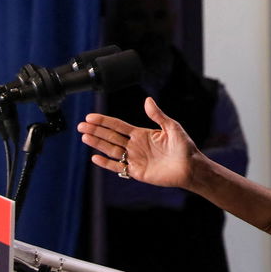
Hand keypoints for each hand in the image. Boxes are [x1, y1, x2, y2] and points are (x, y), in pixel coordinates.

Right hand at [78, 97, 197, 188]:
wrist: (190, 167)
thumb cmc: (184, 147)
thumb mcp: (172, 127)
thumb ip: (158, 115)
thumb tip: (147, 100)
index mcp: (142, 133)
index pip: (118, 126)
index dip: (104, 121)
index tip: (90, 117)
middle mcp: (135, 145)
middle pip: (111, 136)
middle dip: (96, 131)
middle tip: (81, 126)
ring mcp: (134, 158)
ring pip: (111, 149)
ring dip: (97, 143)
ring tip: (84, 137)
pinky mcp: (136, 171)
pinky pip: (117, 167)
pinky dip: (106, 163)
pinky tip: (94, 157)